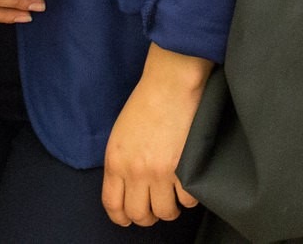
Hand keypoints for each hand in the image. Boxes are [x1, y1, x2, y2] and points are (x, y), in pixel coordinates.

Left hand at [102, 46, 208, 226]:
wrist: (170, 83)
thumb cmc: (146, 102)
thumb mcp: (121, 134)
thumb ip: (121, 163)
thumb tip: (128, 188)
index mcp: (115, 161)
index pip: (112, 205)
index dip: (122, 217)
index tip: (129, 218)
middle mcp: (135, 171)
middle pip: (139, 215)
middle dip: (149, 216)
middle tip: (156, 206)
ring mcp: (160, 173)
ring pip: (165, 213)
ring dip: (171, 208)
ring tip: (174, 195)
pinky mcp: (184, 169)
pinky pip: (187, 201)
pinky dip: (189, 196)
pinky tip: (188, 182)